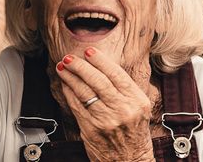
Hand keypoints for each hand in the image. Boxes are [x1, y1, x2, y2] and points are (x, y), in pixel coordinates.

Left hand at [56, 47, 154, 161]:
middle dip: (80, 66)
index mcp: (137, 101)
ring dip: (70, 77)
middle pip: (98, 81)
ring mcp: (106, 120)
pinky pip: (76, 106)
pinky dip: (69, 93)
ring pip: (84, 92)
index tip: (89, 51)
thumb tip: (103, 66)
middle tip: (69, 57)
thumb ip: (126, 89)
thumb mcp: (140, 108)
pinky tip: (65, 84)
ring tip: (62, 67)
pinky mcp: (91, 130)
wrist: (131, 161)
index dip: (100, 61)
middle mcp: (123, 110)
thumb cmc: (134, 133)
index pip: (116, 74)